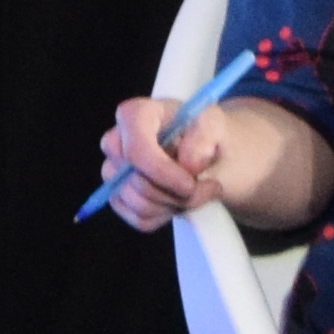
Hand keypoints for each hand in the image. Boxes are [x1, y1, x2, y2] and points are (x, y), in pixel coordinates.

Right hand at [100, 86, 323, 231]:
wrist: (213, 155)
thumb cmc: (211, 136)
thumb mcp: (218, 125)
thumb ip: (205, 134)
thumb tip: (188, 164)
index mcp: (137, 115)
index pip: (134, 148)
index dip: (160, 171)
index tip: (190, 183)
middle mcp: (118, 141)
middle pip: (135, 181)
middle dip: (175, 193)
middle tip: (209, 187)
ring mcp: (115, 171)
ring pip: (139, 204)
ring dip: (176, 206)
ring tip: (200, 192)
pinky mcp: (120, 197)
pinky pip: (139, 219)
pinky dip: (167, 217)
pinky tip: (182, 201)